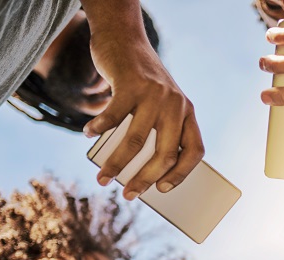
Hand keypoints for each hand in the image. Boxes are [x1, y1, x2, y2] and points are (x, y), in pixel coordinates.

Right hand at [82, 5, 203, 198]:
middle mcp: (176, 105)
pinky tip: (89, 136)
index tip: (162, 189)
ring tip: (102, 179)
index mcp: (187, 113)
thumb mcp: (156, 104)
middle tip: (128, 195)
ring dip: (117, 164)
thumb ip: (153, 131)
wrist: (124, 39)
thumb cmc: (138, 82)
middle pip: (164, 153)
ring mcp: (155, 94)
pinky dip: (99, 128)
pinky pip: (114, 115)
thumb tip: (136, 173)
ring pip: (136, 141)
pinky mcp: (131, 83)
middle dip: (145, 180)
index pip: (194, 152)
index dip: (181, 174)